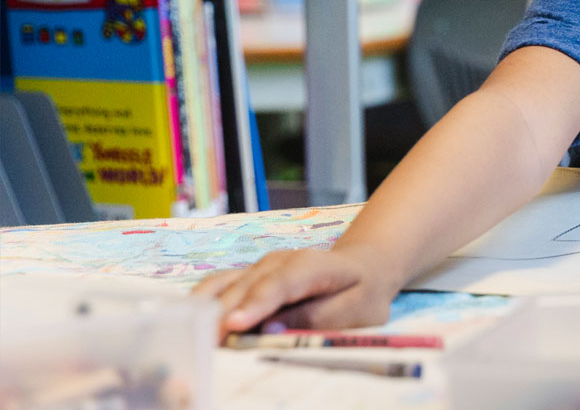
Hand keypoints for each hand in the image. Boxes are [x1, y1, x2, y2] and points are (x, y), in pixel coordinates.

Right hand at [191, 244, 401, 338]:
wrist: (363, 268)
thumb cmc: (360, 295)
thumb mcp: (352, 312)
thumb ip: (313, 319)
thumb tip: (271, 330)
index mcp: (312, 266)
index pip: (281, 283)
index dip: (256, 303)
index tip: (234, 325)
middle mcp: (278, 262)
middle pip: (243, 288)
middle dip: (221, 317)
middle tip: (199, 350)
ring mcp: (258, 267)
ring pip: (222, 286)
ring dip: (202, 313)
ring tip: (186, 342)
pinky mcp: (246, 277)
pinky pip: (216, 289)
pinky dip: (199, 307)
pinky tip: (183, 327)